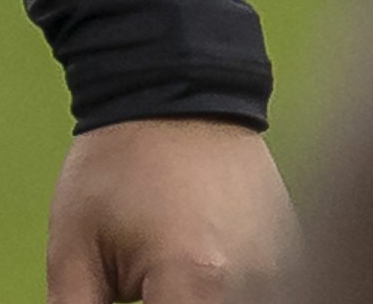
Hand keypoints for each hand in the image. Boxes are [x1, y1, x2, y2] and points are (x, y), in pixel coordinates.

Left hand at [51, 118, 292, 302]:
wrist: (177, 89)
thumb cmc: (118, 165)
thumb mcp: (74, 245)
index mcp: (196, 283)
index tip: (131, 297)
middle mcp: (255, 285)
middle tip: (144, 281)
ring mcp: (285, 271)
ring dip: (199, 295)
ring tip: (169, 261)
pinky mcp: (297, 258)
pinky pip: (267, 289)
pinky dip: (229, 286)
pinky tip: (201, 258)